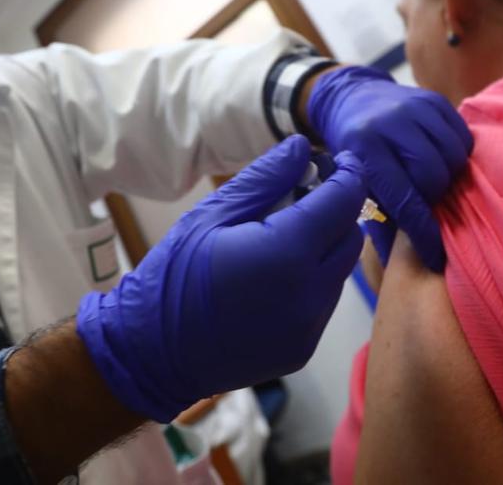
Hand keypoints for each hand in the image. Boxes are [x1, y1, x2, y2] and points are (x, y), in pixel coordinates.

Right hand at [76, 135, 366, 422]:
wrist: (152, 354)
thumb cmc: (173, 276)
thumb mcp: (212, 214)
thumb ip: (265, 178)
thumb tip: (302, 148)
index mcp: (286, 253)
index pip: (343, 202)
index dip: (348, 174)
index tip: (341, 160)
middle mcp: (309, 294)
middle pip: (350, 238)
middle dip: (337, 212)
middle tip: (303, 197)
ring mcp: (309, 327)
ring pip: (340, 272)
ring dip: (324, 248)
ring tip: (280, 239)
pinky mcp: (303, 349)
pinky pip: (323, 302)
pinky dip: (311, 281)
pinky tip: (272, 277)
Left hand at [307, 66, 471, 270]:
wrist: (352, 98)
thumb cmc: (354, 151)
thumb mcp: (355, 184)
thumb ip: (379, 218)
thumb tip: (400, 265)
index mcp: (364, 149)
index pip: (403, 197)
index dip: (423, 230)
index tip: (435, 254)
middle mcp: (389, 124)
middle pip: (433, 175)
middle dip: (435, 197)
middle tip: (428, 202)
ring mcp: (413, 107)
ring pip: (453, 155)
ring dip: (450, 176)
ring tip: (436, 181)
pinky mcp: (434, 99)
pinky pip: (462, 135)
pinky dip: (458, 153)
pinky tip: (443, 158)